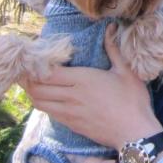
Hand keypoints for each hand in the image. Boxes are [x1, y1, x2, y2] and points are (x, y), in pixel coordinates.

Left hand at [24, 27, 159, 147]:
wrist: (135, 134)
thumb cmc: (133, 101)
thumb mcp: (126, 71)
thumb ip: (113, 49)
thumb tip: (110, 28)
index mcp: (83, 80)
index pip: (48, 73)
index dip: (36, 66)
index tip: (35, 58)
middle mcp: (71, 97)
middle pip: (37, 88)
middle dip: (28, 79)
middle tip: (27, 70)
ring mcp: (69, 113)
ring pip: (39, 102)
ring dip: (33, 92)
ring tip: (32, 83)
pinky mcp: (72, 125)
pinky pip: (49, 113)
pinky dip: (44, 104)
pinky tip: (48, 97)